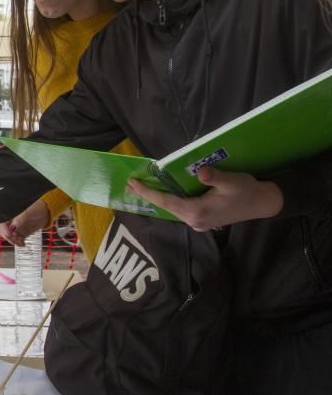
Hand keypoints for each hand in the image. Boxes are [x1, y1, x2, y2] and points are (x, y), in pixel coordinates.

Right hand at [0, 199, 49, 246]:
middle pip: (4, 230)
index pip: (2, 221)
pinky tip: (23, 244)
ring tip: (21, 242)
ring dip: (14, 240)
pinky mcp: (21, 233)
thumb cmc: (37, 208)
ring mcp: (15, 227)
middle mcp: (11, 220)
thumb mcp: (27, 213)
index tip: (8, 234)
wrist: (46, 212)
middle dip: (9, 236)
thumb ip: (19, 221)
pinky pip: (17, 239)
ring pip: (10, 236)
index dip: (3, 228)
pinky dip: (19, 243)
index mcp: (10, 213)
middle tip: (15, 239)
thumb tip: (12, 228)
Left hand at [126, 166, 282, 230]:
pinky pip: (181, 209)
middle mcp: (194, 220)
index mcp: (197, 212)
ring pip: (173, 208)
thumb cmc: (247, 190)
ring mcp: (198, 222)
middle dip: (148, 195)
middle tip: (130, 184)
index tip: (132, 183)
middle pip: (166, 206)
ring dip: (158, 198)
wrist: (264, 203)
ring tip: (142, 187)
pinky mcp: (203, 220)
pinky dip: (170, 200)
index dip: (147, 192)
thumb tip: (200, 172)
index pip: (166, 202)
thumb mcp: (231, 180)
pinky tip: (163, 193)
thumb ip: (214, 176)